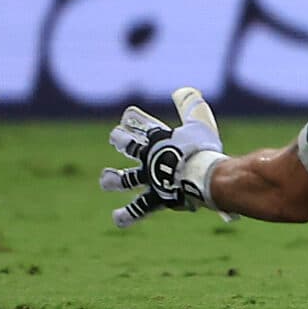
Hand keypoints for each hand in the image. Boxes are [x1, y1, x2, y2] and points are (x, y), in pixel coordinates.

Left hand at [102, 87, 229, 226]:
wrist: (199, 176)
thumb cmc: (201, 148)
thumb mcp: (199, 124)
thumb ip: (192, 107)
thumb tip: (186, 90)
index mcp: (160, 140)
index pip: (145, 126)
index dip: (136, 119)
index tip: (127, 114)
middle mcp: (150, 159)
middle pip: (131, 148)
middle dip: (122, 141)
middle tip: (115, 137)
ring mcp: (150, 179)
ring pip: (126, 179)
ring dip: (114, 179)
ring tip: (106, 178)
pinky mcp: (155, 198)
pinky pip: (138, 209)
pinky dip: (127, 214)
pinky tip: (117, 218)